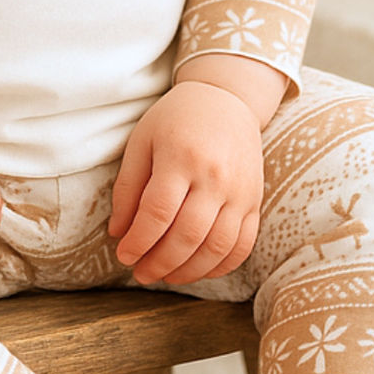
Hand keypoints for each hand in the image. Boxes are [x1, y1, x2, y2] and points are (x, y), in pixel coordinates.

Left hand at [108, 80, 265, 285]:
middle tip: (141, 273)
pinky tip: (198, 269)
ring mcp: (240, 191)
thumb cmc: (176, 119)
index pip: (158, 212)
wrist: (226, 98)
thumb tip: (119, 232)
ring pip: (217, 247)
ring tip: (165, 275)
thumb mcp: (143, 141)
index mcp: (181, 157)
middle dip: (160, 262)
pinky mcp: (255, 200)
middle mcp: (215, 176)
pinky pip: (242, 245)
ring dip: (189, 271)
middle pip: (188, 235)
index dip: (139, 241)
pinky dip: (220, 265)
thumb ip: (128, 187)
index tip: (124, 256)